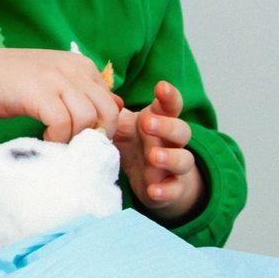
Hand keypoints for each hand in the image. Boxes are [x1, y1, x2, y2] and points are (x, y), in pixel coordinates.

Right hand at [0, 44, 123, 142]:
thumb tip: (119, 103)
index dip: (102, 126)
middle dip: (96, 135)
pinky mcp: (41, 93)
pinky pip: (63, 124)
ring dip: (74, 138)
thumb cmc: (20, 81)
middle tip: (78, 146)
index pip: (111, 101)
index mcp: (82, 65)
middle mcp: (74, 69)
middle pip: (106, 111)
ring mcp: (58, 80)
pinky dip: (57, 137)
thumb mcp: (59, 79)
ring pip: (87, 119)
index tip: (84, 137)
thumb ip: (86, 91)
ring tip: (58, 141)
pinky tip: (45, 138)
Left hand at [115, 79, 205, 220]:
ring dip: (170, 158)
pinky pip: (174, 189)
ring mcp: (175, 166)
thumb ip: (112, 114)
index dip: (169, 96)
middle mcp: (172, 142)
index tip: (161, 86)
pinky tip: (154, 190)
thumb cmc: (134, 141)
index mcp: (161, 121)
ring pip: (184, 159)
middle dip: (166, 126)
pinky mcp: (172, 188)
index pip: (171, 105)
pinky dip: (165, 190)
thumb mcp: (123, 125)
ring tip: (154, 157)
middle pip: (181, 130)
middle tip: (147, 123)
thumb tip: (94, 101)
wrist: (148, 177)